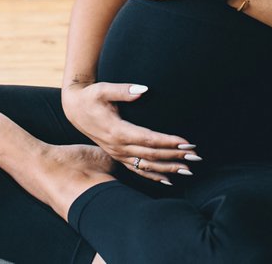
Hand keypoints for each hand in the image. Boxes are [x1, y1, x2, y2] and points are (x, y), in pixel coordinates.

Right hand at [61, 81, 199, 183]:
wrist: (74, 109)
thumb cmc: (91, 96)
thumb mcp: (103, 89)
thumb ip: (123, 90)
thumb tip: (143, 89)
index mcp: (117, 131)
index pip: (149, 139)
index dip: (168, 141)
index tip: (186, 142)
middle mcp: (119, 146)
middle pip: (151, 155)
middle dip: (175, 156)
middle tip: (196, 156)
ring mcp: (118, 153)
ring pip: (146, 166)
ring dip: (169, 168)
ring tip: (188, 170)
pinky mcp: (118, 155)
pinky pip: (137, 170)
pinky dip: (154, 176)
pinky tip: (168, 181)